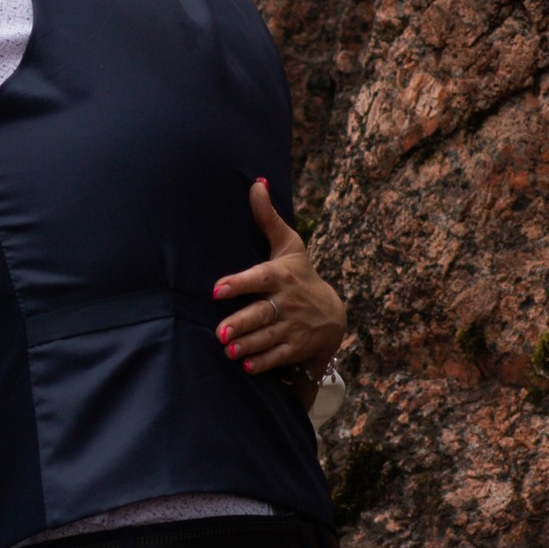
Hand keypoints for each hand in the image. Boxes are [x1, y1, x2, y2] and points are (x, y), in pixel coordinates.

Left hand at [213, 179, 346, 384]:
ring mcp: (293, 327)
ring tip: (228, 349)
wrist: (332, 314)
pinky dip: (262, 362)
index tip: (217, 289)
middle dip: (242, 323)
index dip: (240, 283)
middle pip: (263, 313)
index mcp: (281, 275)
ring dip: (248, 345)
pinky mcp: (296, 348)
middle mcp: (288, 302)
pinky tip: (245, 365)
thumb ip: (268, 218)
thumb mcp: (288, 246)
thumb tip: (256, 182)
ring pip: (268, 337)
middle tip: (220, 332)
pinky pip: (278, 357)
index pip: (260, 278)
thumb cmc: (299, 274)